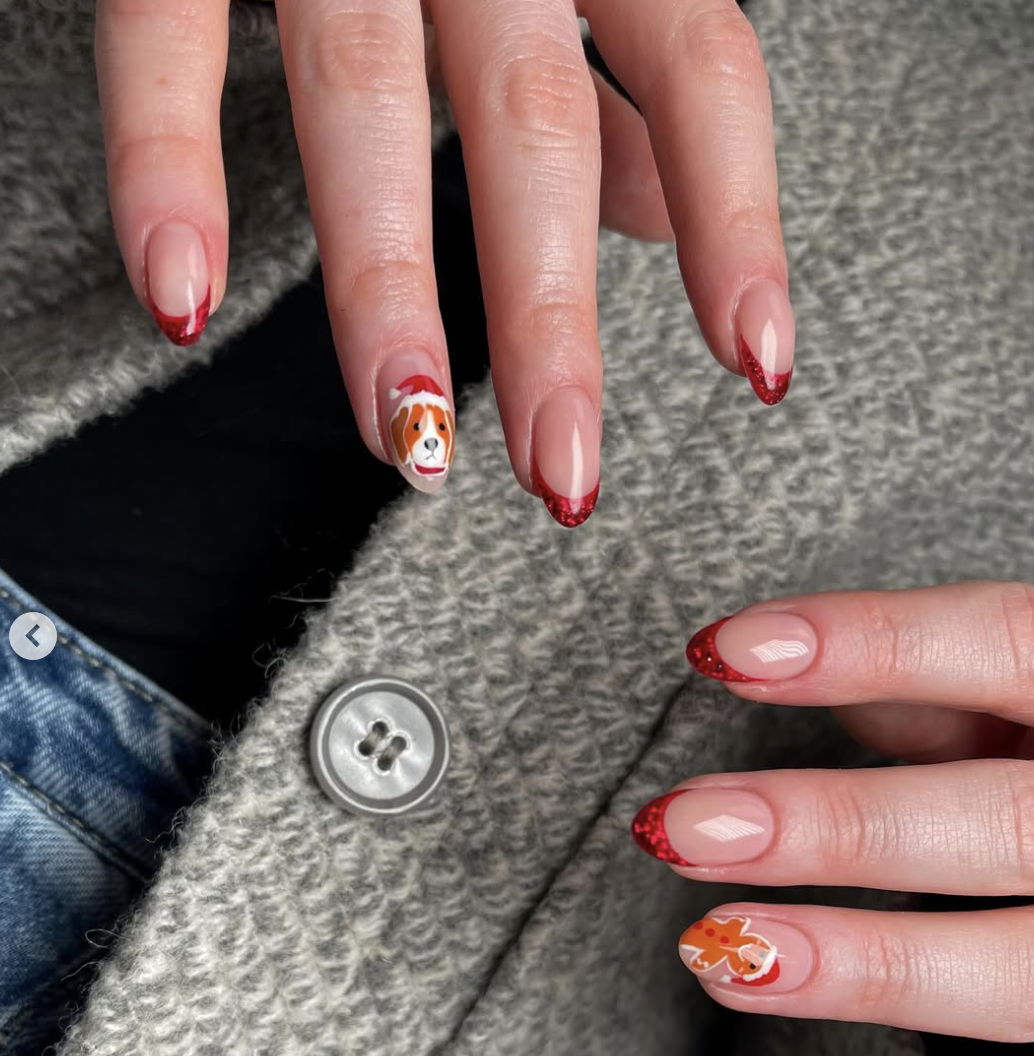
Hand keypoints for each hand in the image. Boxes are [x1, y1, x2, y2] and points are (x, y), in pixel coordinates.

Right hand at [93, 0, 793, 522]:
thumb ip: (616, 77)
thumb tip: (660, 217)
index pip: (698, 65)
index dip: (735, 220)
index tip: (758, 363)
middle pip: (532, 120)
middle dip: (548, 319)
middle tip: (562, 476)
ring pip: (363, 98)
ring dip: (385, 291)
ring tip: (405, 434)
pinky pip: (170, 31)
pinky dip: (170, 162)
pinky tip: (185, 295)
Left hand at [632, 580, 1033, 1055]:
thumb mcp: (1020, 701)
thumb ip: (931, 686)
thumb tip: (790, 659)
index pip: (996, 646)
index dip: (865, 645)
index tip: (720, 652)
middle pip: (996, 823)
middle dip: (834, 828)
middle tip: (684, 830)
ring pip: (1015, 971)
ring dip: (860, 967)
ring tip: (718, 955)